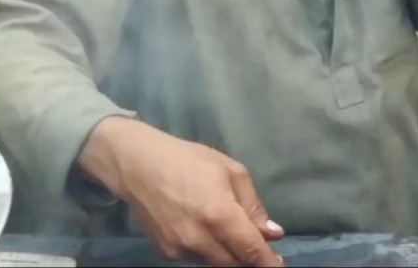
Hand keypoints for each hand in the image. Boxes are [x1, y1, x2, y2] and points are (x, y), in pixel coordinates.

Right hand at [83, 118, 283, 266]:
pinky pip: (196, 258)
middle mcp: (200, 239)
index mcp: (220, 216)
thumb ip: (253, 206)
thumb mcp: (231, 172)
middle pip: (235, 263)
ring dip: (228, 253)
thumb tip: (272, 233)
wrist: (138, 166)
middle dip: (249, 257)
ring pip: (216, 262)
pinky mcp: (166, 253)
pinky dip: (206, 249)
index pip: (251, 251)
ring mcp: (180, 249)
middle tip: (256, 244)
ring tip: (225, 228)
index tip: (279, 266)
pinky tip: (201, 227)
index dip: (268, 263)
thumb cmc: (189, 161)